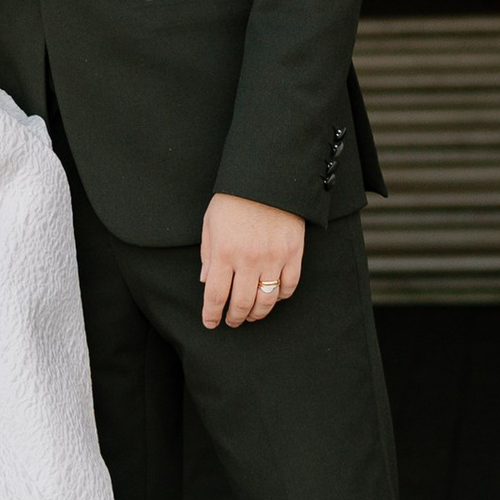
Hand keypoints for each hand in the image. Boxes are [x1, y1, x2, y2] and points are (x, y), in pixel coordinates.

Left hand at [200, 191, 304, 329]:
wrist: (268, 177)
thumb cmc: (234, 198)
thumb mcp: (211, 223)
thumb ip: (207, 254)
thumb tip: (205, 281)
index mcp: (224, 252)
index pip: (215, 295)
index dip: (211, 315)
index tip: (210, 323)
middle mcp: (248, 259)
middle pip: (241, 304)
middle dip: (234, 318)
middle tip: (231, 321)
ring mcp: (273, 258)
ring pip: (266, 301)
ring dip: (257, 313)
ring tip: (250, 315)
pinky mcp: (293, 254)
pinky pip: (289, 286)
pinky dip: (280, 297)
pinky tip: (272, 296)